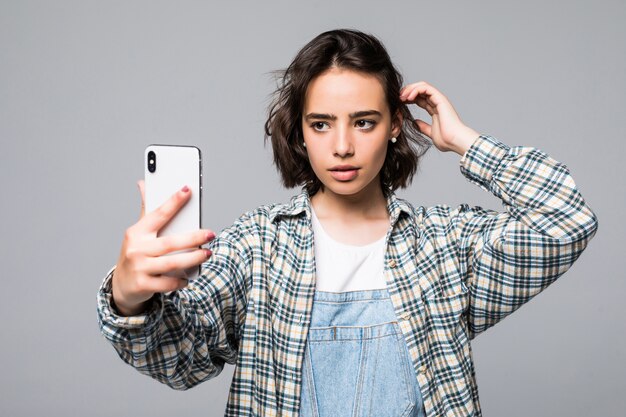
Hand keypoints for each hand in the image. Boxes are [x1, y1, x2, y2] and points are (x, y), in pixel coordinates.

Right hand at [111, 180, 214, 315]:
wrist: (122, 284)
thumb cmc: (136, 253)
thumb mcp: (138, 233)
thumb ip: (146, 210)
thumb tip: (143, 183)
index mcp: (137, 232)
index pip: (158, 214)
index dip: (173, 202)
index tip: (187, 190)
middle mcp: (136, 249)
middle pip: (170, 242)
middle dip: (193, 238)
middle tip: (211, 234)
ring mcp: (139, 268)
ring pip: (172, 263)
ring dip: (193, 259)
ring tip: (207, 254)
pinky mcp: (143, 284)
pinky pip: (168, 283)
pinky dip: (180, 280)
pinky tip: (189, 277)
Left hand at [400, 81, 478, 155]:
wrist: (454, 141)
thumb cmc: (447, 139)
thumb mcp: (430, 133)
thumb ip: (423, 127)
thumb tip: (415, 123)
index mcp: (435, 110)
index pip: (420, 99)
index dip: (409, 98)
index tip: (400, 102)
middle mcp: (437, 103)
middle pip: (420, 90)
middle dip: (408, 91)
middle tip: (398, 98)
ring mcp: (439, 100)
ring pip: (423, 86)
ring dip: (410, 89)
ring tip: (402, 97)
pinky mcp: (440, 99)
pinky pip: (426, 88)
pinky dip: (416, 90)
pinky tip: (409, 97)